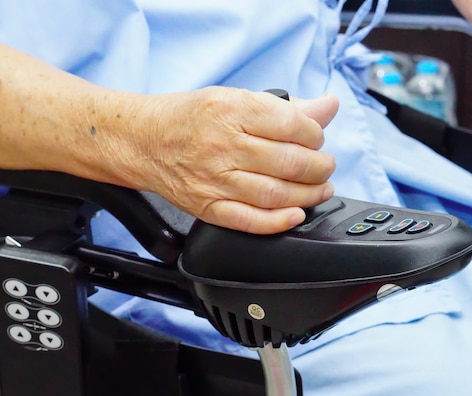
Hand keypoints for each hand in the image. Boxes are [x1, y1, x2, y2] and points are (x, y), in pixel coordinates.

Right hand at [112, 87, 338, 234]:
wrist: (143, 141)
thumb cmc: (190, 118)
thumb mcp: (235, 98)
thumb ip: (285, 106)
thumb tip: (328, 106)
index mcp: (232, 110)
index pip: (292, 125)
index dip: (315, 135)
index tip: (317, 139)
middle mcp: (223, 145)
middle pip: (289, 161)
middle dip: (320, 167)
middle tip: (325, 166)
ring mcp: (214, 179)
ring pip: (275, 193)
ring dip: (308, 195)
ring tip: (320, 188)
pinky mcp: (207, 206)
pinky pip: (249, 220)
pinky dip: (278, 221)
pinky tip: (296, 214)